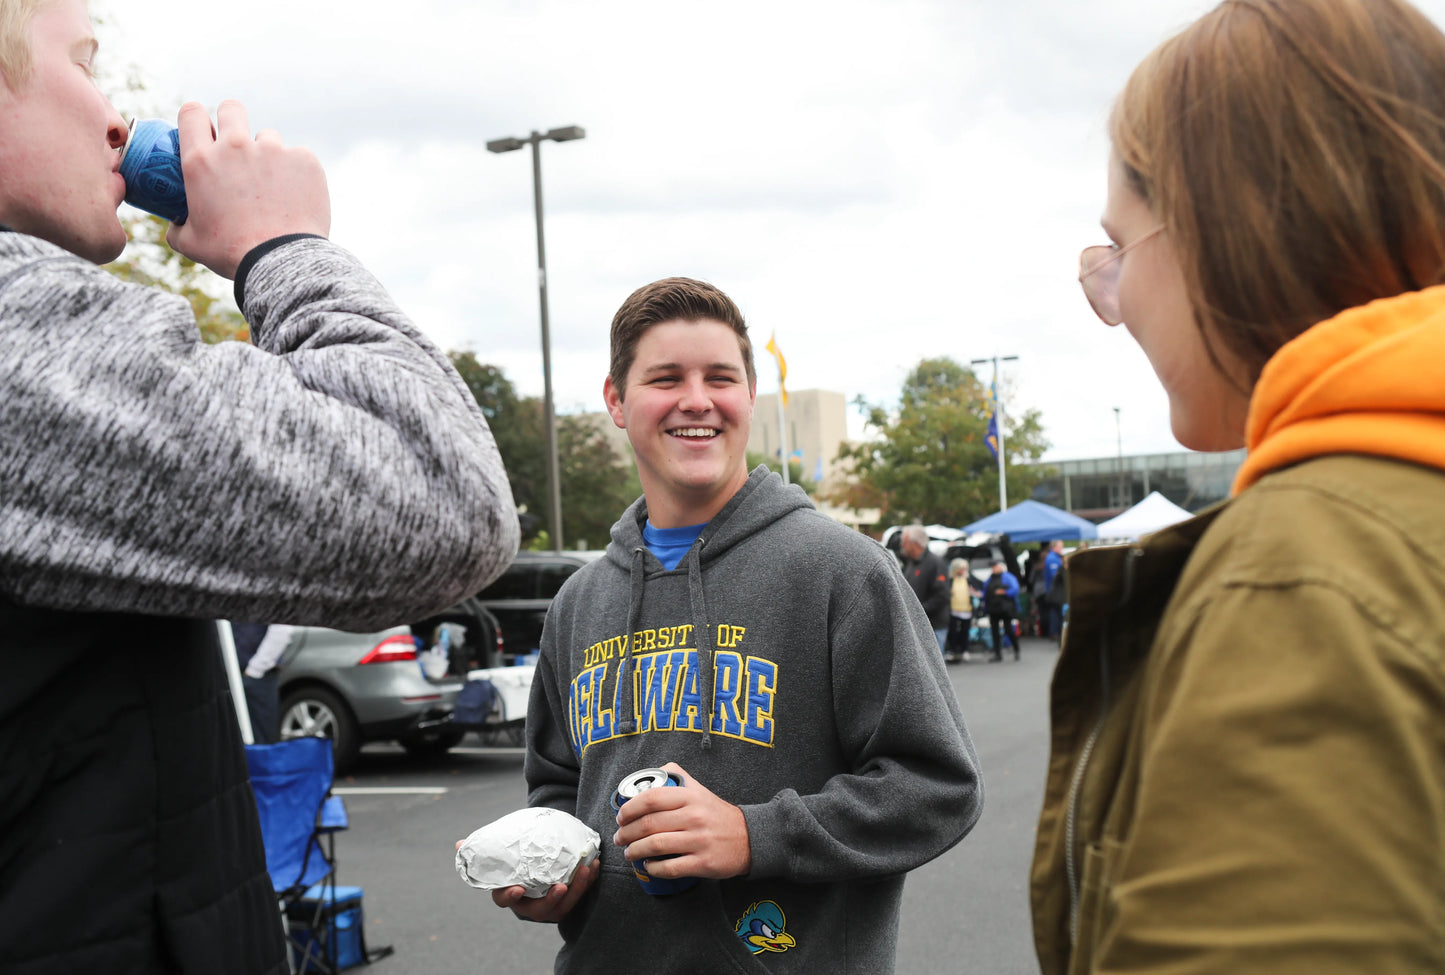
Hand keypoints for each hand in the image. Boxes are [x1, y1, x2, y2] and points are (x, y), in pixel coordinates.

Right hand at [166, 100, 329, 278]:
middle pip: (231, 108)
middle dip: (232, 120)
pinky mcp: (304, 160)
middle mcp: (236, 147)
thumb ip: (178, 226)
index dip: (197, 118)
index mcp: (201, 160)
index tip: (204, 130)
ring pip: (268, 136)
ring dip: (267, 153)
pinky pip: (298, 156)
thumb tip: (175, 223)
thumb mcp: (190, 243)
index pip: (191, 112)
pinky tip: (295, 197)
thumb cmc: (232, 254)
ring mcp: (273, 150)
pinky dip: (296, 172)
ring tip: (271, 186)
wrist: (280, 262)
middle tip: (238, 147)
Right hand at [454, 837, 598, 923]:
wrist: (539, 857)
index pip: (504, 900)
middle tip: (562, 886)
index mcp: (510, 893)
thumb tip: (459, 845)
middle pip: (541, 909)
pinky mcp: (569, 897)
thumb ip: (483, 850)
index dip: (509, 896)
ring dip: (578, 889)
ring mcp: (551, 903)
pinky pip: (580, 893)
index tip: (518, 888)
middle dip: (553, 900)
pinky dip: (589, 880)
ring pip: (564, 905)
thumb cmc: (516, 857)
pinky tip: (595, 864)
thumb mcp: (500, 853)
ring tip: (586, 870)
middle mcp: (531, 903)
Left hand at [612, 762, 750, 879]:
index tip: (620, 816)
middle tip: (619, 838)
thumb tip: (655, 771)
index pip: (651, 798)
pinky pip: (670, 868)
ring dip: (635, 851)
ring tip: (629, 852)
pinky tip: (648, 866)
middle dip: (626, 833)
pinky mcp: (703, 863)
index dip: (629, 808)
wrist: (749, 837)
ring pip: (656, 846)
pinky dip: (654, 868)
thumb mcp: (701, 790)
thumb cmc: (718, 814)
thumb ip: (679, 776)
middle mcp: (694, 816)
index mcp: (690, 797)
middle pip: (649, 824)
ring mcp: (699, 841)